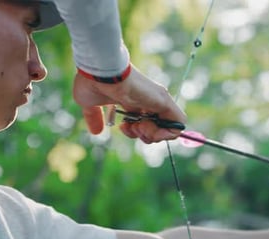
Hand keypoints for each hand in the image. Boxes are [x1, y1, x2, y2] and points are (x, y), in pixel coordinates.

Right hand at [72, 64, 186, 142]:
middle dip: (145, 136)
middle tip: (130, 128)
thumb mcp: (90, 105)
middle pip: (158, 128)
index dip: (137, 132)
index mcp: (134, 101)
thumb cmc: (92, 82)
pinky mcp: (164, 101)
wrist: (99, 71)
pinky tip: (145, 127)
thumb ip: (95, 118)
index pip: (146, 123)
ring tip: (137, 127)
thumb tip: (96, 132)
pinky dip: (164, 134)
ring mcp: (158, 100)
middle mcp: (149, 101)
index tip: (123, 127)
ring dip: (152, 136)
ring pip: (171, 129)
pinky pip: (178, 126)